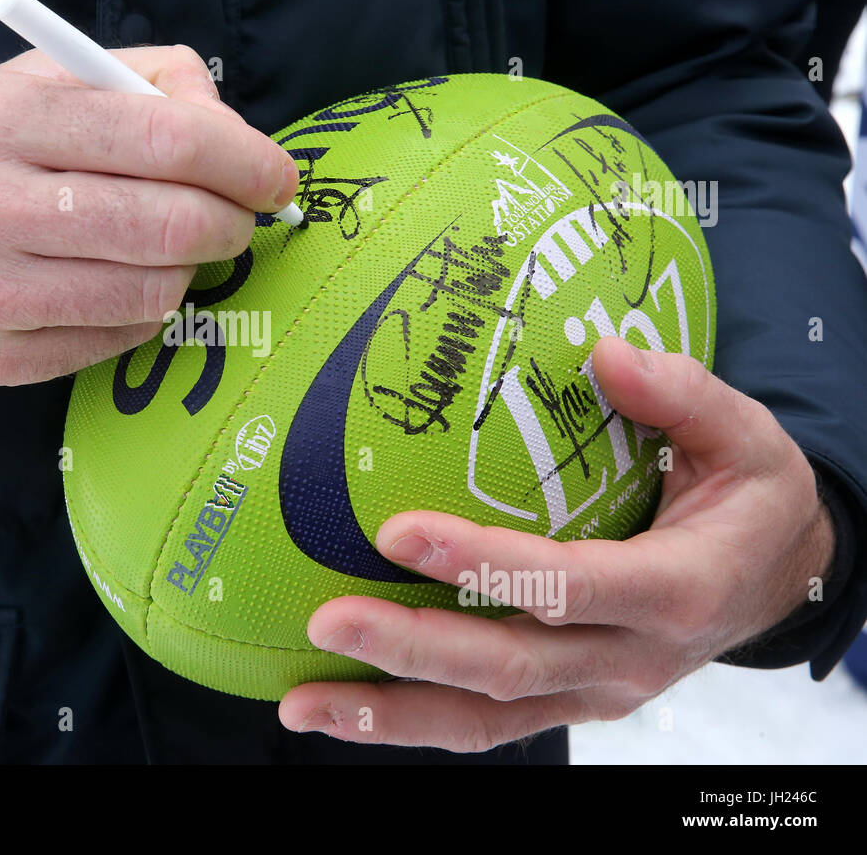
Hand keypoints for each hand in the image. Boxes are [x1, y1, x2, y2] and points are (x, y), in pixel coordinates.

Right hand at [0, 46, 297, 385]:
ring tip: (172, 250)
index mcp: (2, 119)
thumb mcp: (40, 84)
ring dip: (188, 272)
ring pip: (151, 292)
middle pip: (167, 226)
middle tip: (237, 220)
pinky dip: (142, 313)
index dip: (243, 161)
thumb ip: (144, 82)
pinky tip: (118, 286)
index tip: (277, 178)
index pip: (164, 139)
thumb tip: (232, 131)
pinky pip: (116, 339)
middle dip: (229, 223)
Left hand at [279, 336, 835, 749]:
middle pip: (510, 666)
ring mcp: (595, 690)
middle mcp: (630, 657)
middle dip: (412, 650)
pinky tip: (340, 707)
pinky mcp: (567, 701)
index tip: (397, 531)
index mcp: (675, 589)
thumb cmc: (750, 500)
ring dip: (391, 714)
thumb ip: (683, 394)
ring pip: (487, 718)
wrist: (776, 579)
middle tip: (325, 621)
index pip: (567, 585)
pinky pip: (486, 724)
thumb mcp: (746, 437)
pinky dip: (409, 722)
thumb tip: (607, 353)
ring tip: (301, 702)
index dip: (483, 565)